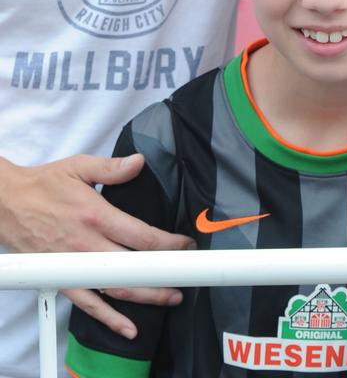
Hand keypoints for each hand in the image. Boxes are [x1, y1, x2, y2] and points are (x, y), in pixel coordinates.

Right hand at [0, 154, 192, 337]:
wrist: (7, 204)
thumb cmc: (43, 185)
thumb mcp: (79, 167)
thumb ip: (112, 168)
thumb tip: (139, 162)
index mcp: (95, 215)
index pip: (141, 236)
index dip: (168, 243)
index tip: (185, 244)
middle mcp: (86, 245)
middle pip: (133, 267)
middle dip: (163, 274)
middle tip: (185, 276)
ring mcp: (74, 265)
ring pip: (115, 289)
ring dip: (146, 297)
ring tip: (170, 298)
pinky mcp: (63, 279)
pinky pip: (88, 304)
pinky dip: (109, 318)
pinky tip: (128, 328)